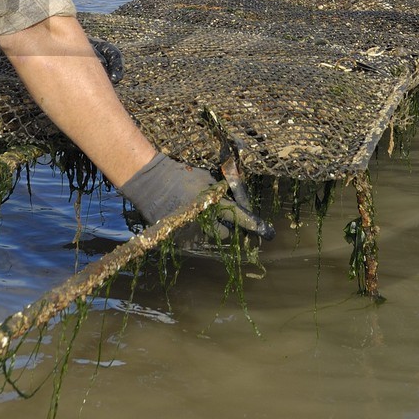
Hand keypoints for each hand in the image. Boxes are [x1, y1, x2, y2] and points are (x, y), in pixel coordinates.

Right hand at [119, 154, 273, 239]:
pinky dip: (196, 234)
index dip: (255, 225)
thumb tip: (236, 201)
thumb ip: (223, 192)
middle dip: (227, 227)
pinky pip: (195, 242)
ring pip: (210, 240)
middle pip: (226, 234)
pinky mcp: (177, 242)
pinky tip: (188, 221)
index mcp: (211, 205)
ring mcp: (188, 235)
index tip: (268, 233)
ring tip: (199, 217)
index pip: (239, 217)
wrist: (149, 183)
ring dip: (210, 231)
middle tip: (219, 216)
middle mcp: (202, 223)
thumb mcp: (206, 179)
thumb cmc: (180, 175)